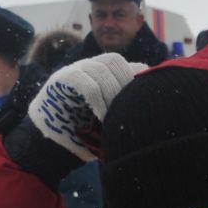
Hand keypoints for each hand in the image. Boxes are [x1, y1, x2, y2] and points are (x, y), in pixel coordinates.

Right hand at [28, 54, 145, 158]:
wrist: (53, 146)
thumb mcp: (111, 121)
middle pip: (115, 61)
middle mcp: (88, 68)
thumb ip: (126, 108)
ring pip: (102, 69)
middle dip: (126, 82)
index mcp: (103, 76)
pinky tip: (103, 118)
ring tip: (114, 115)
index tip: (147, 97)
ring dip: (113, 93)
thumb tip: (155, 105)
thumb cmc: (86, 135)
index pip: (128, 65)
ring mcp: (74, 71)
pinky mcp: (61, 81)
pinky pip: (87, 84)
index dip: (139, 77)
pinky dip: (99, 101)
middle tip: (129, 107)